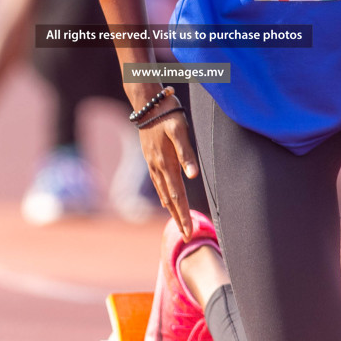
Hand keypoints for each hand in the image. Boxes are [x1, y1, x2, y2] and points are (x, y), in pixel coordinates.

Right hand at [136, 94, 200, 239]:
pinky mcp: (150, 158)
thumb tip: (193, 176)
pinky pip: (158, 183)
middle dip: (179, 218)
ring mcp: (152, 164)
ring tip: (178, 223)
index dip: (184, 215)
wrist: (148, 103)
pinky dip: (164, 195)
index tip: (189, 232)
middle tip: (186, 236)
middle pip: (170, 199)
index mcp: (166, 163)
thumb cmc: (167, 114)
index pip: (178, 196)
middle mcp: (157, 167)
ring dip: (171, 209)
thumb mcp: (180, 130)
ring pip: (163, 192)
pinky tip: (166, 199)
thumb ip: (187, 153)